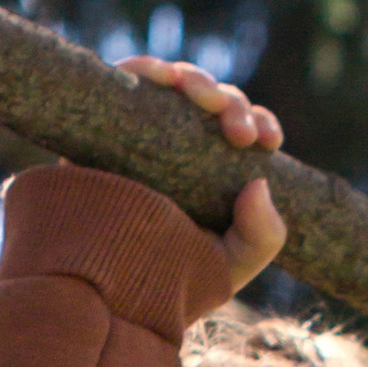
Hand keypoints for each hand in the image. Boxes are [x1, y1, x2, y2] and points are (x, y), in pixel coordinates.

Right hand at [116, 52, 287, 291]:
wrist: (104, 297)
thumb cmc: (171, 284)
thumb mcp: (232, 266)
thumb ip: (263, 236)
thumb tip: (259, 183)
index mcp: (211, 168)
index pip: (239, 129)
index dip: (258, 122)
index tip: (266, 141)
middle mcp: (177, 145)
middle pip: (211, 101)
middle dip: (231, 104)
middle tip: (238, 134)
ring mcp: (139, 133)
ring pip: (173, 85)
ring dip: (193, 80)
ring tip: (202, 98)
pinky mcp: (100, 131)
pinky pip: (123, 84)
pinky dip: (142, 69)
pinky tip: (158, 76)